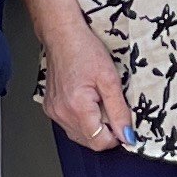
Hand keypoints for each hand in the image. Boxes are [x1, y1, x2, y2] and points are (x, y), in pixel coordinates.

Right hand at [36, 14, 130, 155]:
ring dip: (92, 125)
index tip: (121, 122)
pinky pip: (69, 125)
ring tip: (95, 100)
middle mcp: (61, 113)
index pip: (100, 143)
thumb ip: (119, 111)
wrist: (62, 34)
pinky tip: (85, 101)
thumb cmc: (84, 49)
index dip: (115, 136)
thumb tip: (127, 135)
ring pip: (79, 135)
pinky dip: (81, 119)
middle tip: (108, 105)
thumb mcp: (110, 79)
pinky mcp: (50, 107)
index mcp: (77, 108)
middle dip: (104, 130)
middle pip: (89, 141)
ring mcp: (53, 111)